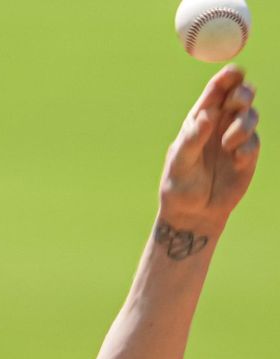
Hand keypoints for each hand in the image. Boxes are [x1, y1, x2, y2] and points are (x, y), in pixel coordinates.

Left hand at [159, 65, 259, 229]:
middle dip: (243, 94)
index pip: (215, 91)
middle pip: (240, 95)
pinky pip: (255, 141)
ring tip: (228, 144)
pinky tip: (235, 159)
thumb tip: (207, 114)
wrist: (194, 212)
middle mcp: (219, 124)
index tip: (235, 71)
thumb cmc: (179, 185)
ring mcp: (234, 138)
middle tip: (237, 104)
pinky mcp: (247, 154)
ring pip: (251, 115)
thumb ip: (193, 138)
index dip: (227, 77)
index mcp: (199, 120)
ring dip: (243, 124)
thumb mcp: (180, 162)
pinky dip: (246, 147)